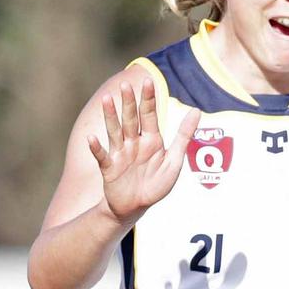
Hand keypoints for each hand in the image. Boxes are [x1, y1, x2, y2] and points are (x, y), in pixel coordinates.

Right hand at [87, 78, 199, 224]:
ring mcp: (120, 154)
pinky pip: (102, 157)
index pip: (149, 115)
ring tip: (106, 100)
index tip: (148, 81)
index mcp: (151, 140)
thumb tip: (197, 110)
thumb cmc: (156, 183)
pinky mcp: (109, 168)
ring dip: (110, 116)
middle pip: (130, 119)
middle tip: (125, 84)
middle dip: (129, 103)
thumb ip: (184, 136)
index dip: (148, 99)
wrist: (136, 207)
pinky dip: (97, 148)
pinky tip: (92, 138)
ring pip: (115, 132)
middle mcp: (134, 143)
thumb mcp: (174, 160)